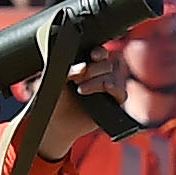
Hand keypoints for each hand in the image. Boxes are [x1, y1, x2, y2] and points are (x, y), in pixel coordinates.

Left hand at [31, 41, 128, 159]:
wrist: (54, 121)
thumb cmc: (53, 98)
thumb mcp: (55, 78)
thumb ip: (68, 69)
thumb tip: (84, 66)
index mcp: (87, 64)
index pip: (101, 53)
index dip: (99, 53)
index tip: (92, 56)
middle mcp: (99, 75)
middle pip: (109, 63)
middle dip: (95, 70)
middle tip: (77, 80)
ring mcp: (107, 89)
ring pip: (116, 77)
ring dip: (100, 81)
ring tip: (81, 90)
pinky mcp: (112, 104)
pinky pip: (122, 93)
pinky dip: (116, 90)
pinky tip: (107, 89)